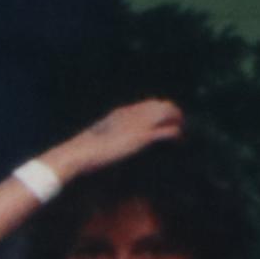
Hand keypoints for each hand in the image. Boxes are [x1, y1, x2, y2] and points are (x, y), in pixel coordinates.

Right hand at [48, 101, 182, 177]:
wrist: (78, 154)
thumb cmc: (82, 152)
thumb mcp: (96, 139)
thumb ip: (108, 136)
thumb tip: (109, 144)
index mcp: (121, 112)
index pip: (149, 104)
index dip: (161, 110)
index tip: (166, 120)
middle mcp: (132, 114)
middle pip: (162, 105)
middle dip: (173, 114)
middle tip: (179, 125)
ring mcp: (138, 125)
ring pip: (169, 114)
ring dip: (178, 121)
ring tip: (181, 131)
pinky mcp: (142, 137)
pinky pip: (168, 131)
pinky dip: (175, 134)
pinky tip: (178, 140)